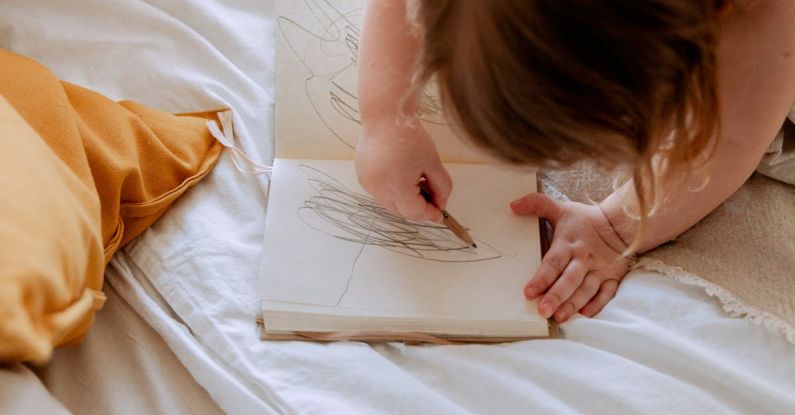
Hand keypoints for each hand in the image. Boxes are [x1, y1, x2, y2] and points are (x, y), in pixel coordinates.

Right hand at [356, 118, 451, 221]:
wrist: (386, 118)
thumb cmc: (410, 137)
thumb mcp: (433, 163)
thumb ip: (441, 188)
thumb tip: (440, 204)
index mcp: (396, 187)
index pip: (415, 212)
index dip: (429, 214)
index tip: (440, 214)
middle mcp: (378, 189)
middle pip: (401, 211)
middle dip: (417, 207)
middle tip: (432, 196)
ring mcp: (368, 184)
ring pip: (390, 203)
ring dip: (404, 199)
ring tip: (415, 179)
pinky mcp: (363, 177)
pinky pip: (380, 192)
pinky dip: (392, 189)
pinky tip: (401, 173)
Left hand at [511, 193, 630, 321]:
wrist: (622, 223)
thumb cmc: (585, 220)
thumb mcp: (561, 208)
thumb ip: (537, 204)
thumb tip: (513, 205)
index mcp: (569, 243)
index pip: (553, 262)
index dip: (541, 278)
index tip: (529, 292)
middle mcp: (584, 258)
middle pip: (570, 279)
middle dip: (557, 296)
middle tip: (543, 310)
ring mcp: (600, 269)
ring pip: (586, 289)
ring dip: (573, 304)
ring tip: (559, 317)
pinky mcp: (613, 277)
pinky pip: (606, 293)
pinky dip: (597, 305)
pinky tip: (585, 314)